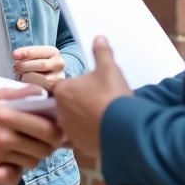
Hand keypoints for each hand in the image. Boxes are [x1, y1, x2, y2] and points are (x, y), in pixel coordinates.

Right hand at [0, 87, 63, 168]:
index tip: (59, 127)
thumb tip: (38, 91)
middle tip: (50, 139)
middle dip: (49, 145)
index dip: (58, 130)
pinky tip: (18, 155)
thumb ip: (15, 94)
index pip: (45, 129)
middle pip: (42, 149)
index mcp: (6, 117)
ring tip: (34, 146)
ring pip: (30, 162)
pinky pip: (12, 169)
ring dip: (35, 156)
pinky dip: (19, 164)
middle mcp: (3, 138)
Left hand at [13, 45, 64, 91]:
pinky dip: (30, 85)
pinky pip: (39, 88)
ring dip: (27, 77)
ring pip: (41, 78)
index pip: (38, 51)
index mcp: (53, 52)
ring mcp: (58, 78)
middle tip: (15, 67)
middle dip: (25, 66)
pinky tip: (25, 83)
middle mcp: (59, 64)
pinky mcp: (54, 89)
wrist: (50, 76)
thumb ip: (26, 55)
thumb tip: (15, 56)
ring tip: (20, 76)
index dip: (26, 52)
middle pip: (41, 65)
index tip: (14, 55)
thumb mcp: (35, 56)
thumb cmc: (38, 64)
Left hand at [54, 37, 132, 156]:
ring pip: (72, 122)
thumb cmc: (113, 96)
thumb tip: (99, 38)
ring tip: (100, 116)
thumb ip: (102, 52)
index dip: (76, 86)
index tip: (88, 87)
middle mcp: (60, 112)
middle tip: (96, 101)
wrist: (124, 129)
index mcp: (63, 91)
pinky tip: (101, 129)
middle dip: (78, 103)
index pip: (63, 86)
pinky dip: (88, 134)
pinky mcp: (79, 145)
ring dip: (82, 119)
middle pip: (66, 105)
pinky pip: (79, 137)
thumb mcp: (109, 68)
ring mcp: (69, 131)